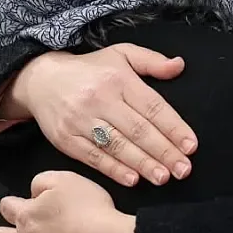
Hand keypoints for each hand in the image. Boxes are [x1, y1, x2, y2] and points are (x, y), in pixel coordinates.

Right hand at [11, 46, 195, 187]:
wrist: (40, 79)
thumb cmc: (89, 69)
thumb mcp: (121, 54)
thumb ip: (151, 61)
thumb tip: (179, 65)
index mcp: (118, 79)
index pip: (152, 106)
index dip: (174, 127)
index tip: (191, 146)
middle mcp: (100, 99)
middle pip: (138, 130)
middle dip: (163, 151)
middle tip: (184, 169)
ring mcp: (81, 120)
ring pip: (117, 146)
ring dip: (142, 164)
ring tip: (163, 177)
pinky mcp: (66, 139)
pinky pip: (93, 157)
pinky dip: (114, 170)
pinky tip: (132, 179)